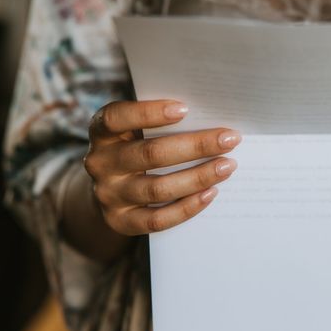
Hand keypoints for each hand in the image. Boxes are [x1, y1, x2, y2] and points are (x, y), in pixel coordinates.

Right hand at [84, 100, 240, 234]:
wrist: (112, 191)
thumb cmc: (136, 148)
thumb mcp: (136, 130)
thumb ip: (161, 123)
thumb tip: (211, 118)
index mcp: (102, 132)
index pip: (116, 118)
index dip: (148, 113)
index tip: (185, 109)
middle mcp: (100, 163)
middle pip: (150, 154)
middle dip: (196, 146)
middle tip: (230, 139)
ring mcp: (108, 195)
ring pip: (158, 188)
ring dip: (198, 177)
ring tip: (227, 166)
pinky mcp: (120, 221)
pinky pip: (158, 219)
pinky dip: (187, 207)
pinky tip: (211, 193)